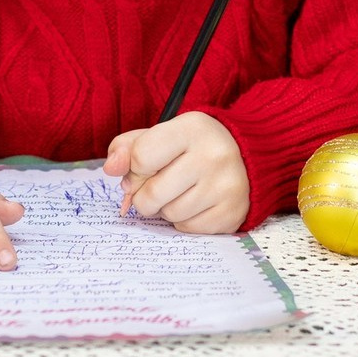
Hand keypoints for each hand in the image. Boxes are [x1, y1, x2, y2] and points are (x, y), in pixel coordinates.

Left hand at [103, 113, 248, 233]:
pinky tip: (196, 203)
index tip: (143, 167)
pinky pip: (187, 228)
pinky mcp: (232, 213)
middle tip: (158, 185)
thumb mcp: (163, 134)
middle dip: (145, 195)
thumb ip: (130, 147)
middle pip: (152, 194)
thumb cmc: (193, 146)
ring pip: (169, 214)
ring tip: (180, 192)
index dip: (134, 168)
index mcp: (192, 128)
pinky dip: (184, 219)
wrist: (246, 156)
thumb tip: (111, 168)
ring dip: (166, 208)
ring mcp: (225, 186)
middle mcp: (213, 155)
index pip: (141, 157)